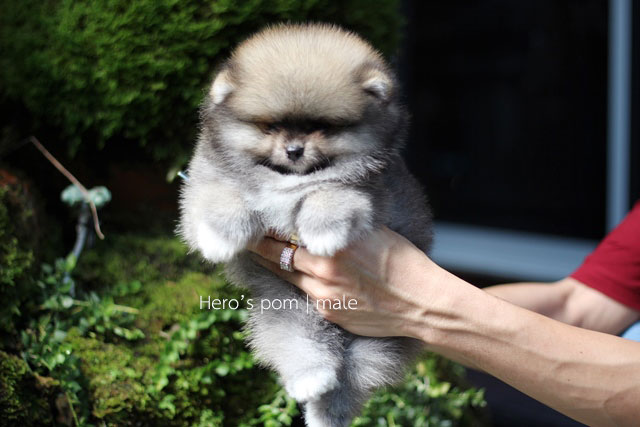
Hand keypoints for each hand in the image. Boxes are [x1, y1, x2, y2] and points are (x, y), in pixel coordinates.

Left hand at [248, 226, 439, 338]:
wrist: (422, 304)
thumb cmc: (404, 262)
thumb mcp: (373, 232)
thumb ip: (342, 226)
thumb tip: (321, 213)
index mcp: (332, 248)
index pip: (284, 234)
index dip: (267, 228)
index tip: (256, 219)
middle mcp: (322, 273)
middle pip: (275, 257)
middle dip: (259, 246)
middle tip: (246, 236)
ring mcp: (322, 297)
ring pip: (287, 277)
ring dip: (275, 264)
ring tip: (260, 253)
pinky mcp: (329, 314)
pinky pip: (307, 295)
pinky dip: (301, 283)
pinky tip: (300, 275)